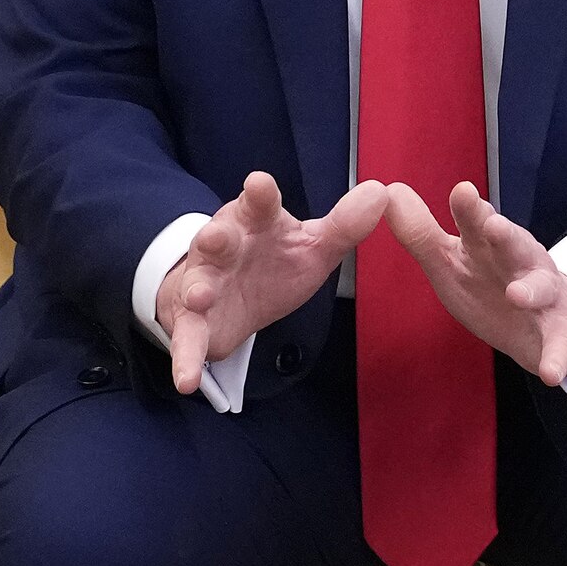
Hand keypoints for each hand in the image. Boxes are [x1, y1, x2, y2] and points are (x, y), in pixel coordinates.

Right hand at [155, 172, 385, 392]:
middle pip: (217, 238)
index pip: (258, 203)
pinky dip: (186, 360)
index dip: (259, 194)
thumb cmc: (274, 259)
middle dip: (215, 238)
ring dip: (196, 290)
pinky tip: (187, 380)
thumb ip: (345, 225)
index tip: (260, 184)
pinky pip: (188, 341)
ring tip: (199, 297)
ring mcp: (205, 283)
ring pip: (197, 284)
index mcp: (255, 222)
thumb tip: (380, 192)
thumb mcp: (313, 244)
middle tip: (215, 238)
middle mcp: (224, 247)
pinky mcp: (195, 323)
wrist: (231, 294)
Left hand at [380, 182, 566, 387]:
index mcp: (491, 245)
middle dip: (504, 235)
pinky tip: (552, 373)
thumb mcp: (453, 261)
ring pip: (540, 289)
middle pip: (513, 244)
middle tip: (493, 226)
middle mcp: (521, 262)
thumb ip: (421, 232)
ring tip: (517, 295)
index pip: (478, 222)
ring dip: (530, 290)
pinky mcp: (560, 334)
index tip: (462, 192)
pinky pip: (560, 347)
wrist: (553, 322)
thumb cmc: (493, 285)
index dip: (470, 209)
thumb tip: (388, 192)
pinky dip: (557, 359)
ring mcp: (544, 297)